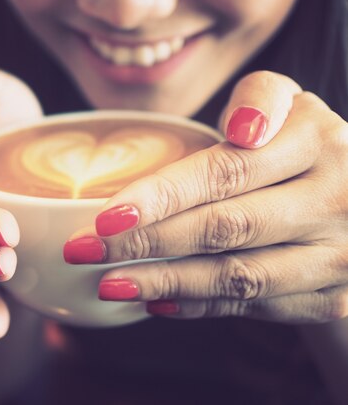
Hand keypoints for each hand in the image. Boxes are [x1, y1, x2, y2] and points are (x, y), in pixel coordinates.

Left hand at [64, 71, 347, 322]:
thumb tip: (241, 129)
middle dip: (145, 242)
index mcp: (317, 142)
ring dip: (164, 281)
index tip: (104, 217)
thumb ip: (260, 98)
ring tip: (108, 284)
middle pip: (223, 227)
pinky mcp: (332, 298)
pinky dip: (199, 305)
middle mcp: (336, 200)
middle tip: (83, 251)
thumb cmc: (301, 145)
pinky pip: (255, 306)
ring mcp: (338, 256)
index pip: (224, 172)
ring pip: (237, 276)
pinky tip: (154, 300)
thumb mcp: (289, 105)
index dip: (160, 197)